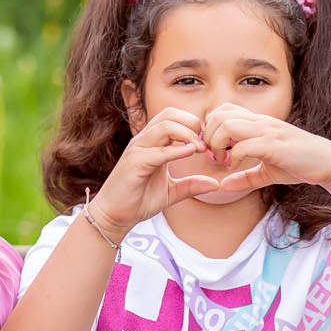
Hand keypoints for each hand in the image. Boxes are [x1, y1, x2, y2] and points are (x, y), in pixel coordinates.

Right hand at [89, 108, 222, 235]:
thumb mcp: (172, 191)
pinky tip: (190, 153)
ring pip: (164, 126)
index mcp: (153, 143)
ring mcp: (138, 150)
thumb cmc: (139, 200)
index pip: (173, 117)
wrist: (114, 216)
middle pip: (170, 114)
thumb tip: (215, 184)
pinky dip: (177, 150)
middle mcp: (144, 141)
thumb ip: (191, 185)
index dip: (193, 125)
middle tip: (205, 143)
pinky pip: (158, 151)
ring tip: (200, 149)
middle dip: (192, 124)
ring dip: (187, 134)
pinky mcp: (135, 163)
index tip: (206, 144)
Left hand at [201, 105, 330, 193]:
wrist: (329, 163)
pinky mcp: (274, 145)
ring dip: (218, 144)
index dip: (211, 128)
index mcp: (258, 122)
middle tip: (215, 156)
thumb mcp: (267, 172)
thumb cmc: (299, 165)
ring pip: (228, 125)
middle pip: (219, 115)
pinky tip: (235, 166)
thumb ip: (244, 178)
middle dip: (209, 136)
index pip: (223, 110)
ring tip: (223, 160)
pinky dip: (233, 156)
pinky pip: (244, 145)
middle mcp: (261, 122)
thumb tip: (222, 186)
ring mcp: (268, 132)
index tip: (213, 149)